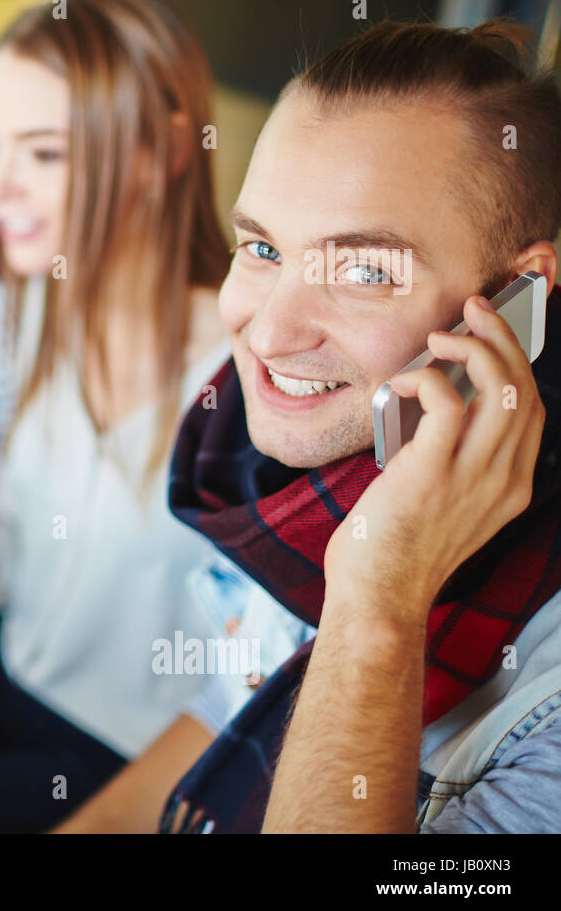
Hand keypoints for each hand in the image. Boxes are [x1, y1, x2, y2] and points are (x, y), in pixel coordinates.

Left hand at [324, 295, 543, 620]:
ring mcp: (471, 477)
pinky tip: (404, 382)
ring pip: (500, 389)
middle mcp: (503, 480)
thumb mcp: (444, 504)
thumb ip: (452, 463)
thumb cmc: (396, 551)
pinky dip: (427, 379)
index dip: (516, 362)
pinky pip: (447, 404)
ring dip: (474, 348)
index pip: (531, 409)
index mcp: (511, 486)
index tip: (490, 333)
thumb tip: (434, 415)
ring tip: (442, 335)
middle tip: (473, 312)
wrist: (379, 598)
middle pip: (523, 390)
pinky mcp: (432, 473)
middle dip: (503, 339)